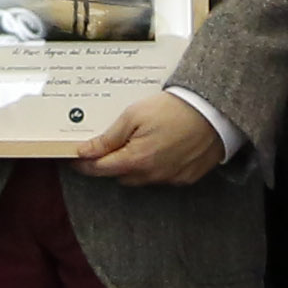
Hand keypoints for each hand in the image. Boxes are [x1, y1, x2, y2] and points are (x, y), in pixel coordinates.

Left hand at [78, 93, 227, 187]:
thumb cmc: (173, 109)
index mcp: (136, 160)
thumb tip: (85, 152)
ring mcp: (170, 179)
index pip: (99, 169)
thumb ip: (108, 138)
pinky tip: (161, 148)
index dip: (84, 164)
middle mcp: (152, 176)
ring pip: (140, 179)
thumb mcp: (134, 115)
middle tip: (109, 144)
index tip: (74, 157)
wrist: (214, 111)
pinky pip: (162, 177)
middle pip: (120, 176)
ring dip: (134, 166)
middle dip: (110, 163)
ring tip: (138, 142)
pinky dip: (156, 167)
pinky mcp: (186, 177)